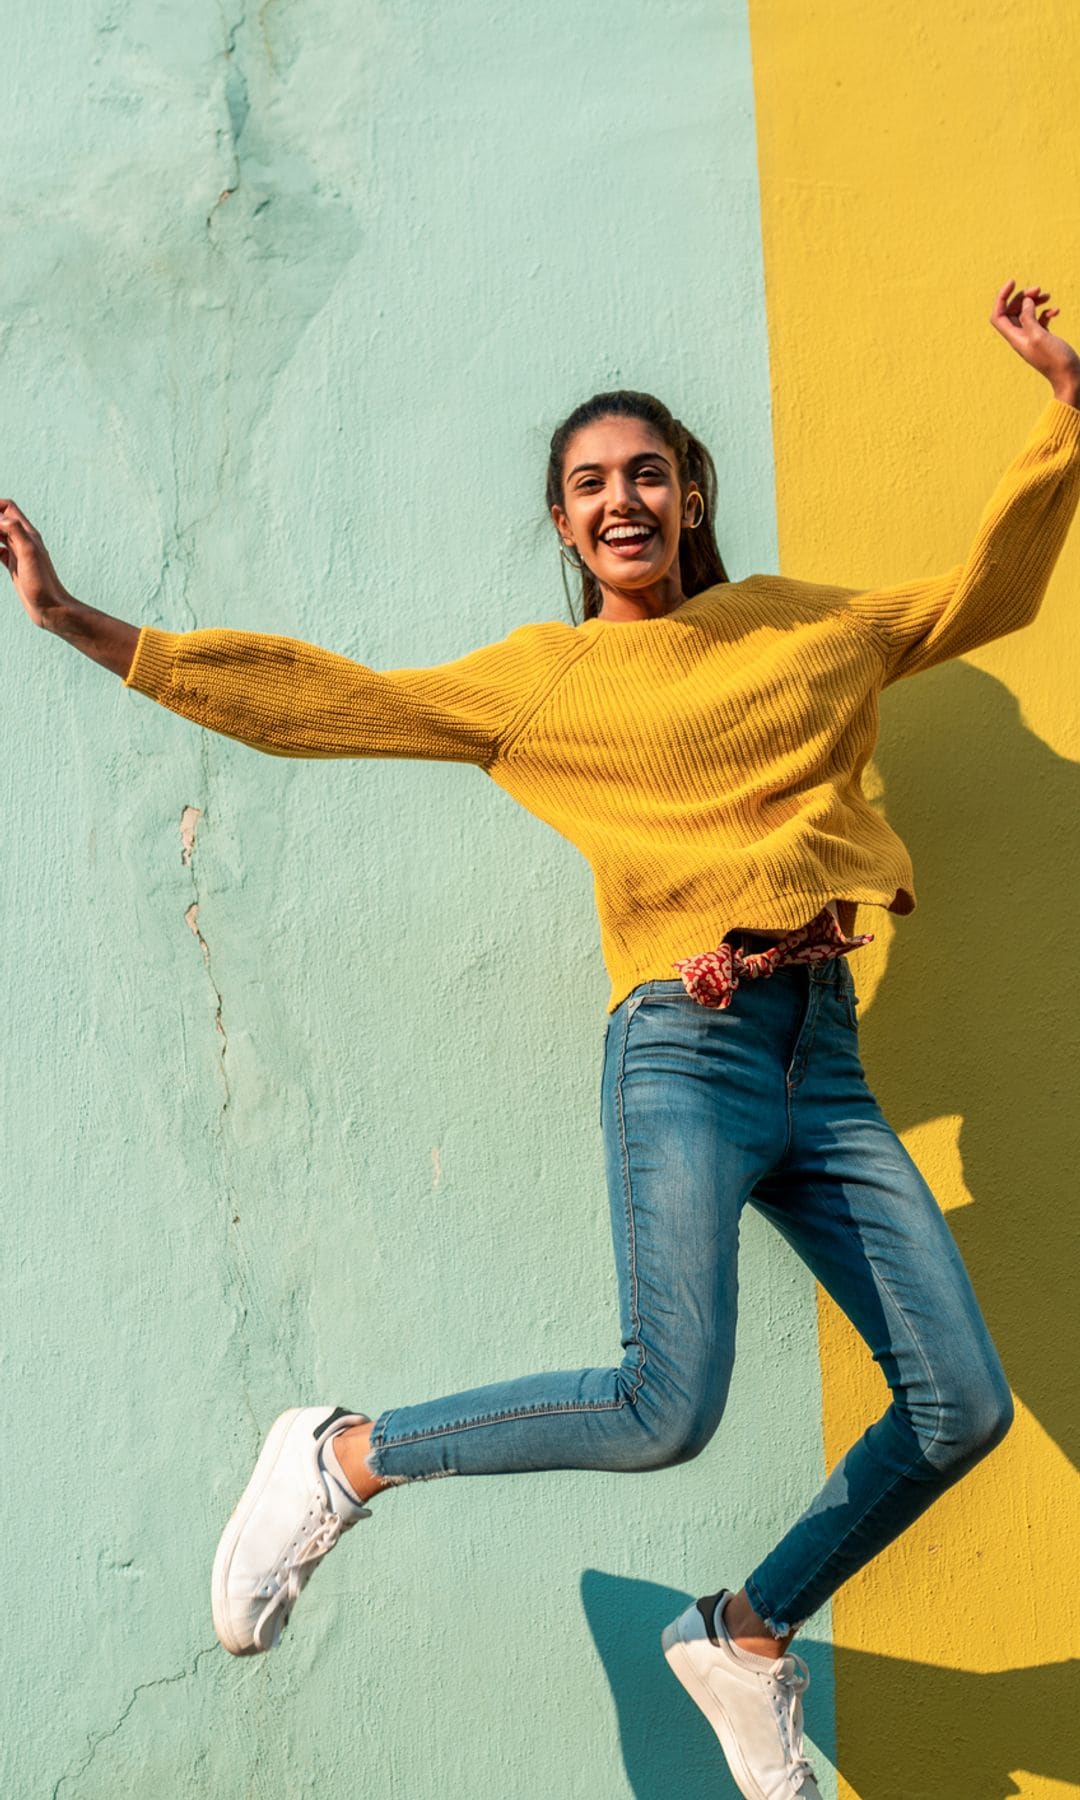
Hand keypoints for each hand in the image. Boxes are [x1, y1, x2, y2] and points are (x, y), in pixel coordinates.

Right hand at [0, 499, 73, 626]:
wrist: (51, 610)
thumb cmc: (43, 584)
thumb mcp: (29, 553)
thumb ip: (16, 532)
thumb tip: (0, 519)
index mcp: (28, 534)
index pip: (7, 508)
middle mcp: (24, 541)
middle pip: (2, 519)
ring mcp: (19, 554)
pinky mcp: (15, 567)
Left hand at [990, 279, 1079, 400]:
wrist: (1070, 378)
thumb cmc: (1055, 359)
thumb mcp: (1039, 336)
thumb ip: (1028, 318)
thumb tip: (1025, 302)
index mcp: (1015, 338)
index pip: (998, 315)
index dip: (1002, 297)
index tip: (1013, 281)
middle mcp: (1020, 338)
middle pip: (1013, 311)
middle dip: (1023, 297)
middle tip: (1038, 289)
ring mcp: (1032, 338)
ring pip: (1027, 314)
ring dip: (1035, 302)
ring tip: (1047, 295)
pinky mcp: (1044, 339)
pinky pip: (1040, 320)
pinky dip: (1045, 312)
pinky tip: (1056, 311)